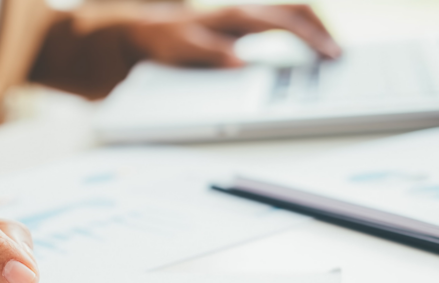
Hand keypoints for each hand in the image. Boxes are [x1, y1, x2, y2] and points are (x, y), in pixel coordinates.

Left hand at [125, 4, 340, 67]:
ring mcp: (248, 16)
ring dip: (316, 30)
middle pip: (299, 11)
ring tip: (332, 53)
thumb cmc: (167, 40)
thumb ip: (212, 54)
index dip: (311, 39)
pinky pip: (282, 22)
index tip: (329, 56)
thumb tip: (241, 62)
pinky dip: (302, 33)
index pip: (287, 22)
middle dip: (324, 31)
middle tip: (340, 55)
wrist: (150, 32)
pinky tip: (308, 51)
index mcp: (238, 15)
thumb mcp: (186, 49)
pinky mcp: (246, 25)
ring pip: (293, 14)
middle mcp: (246, 11)